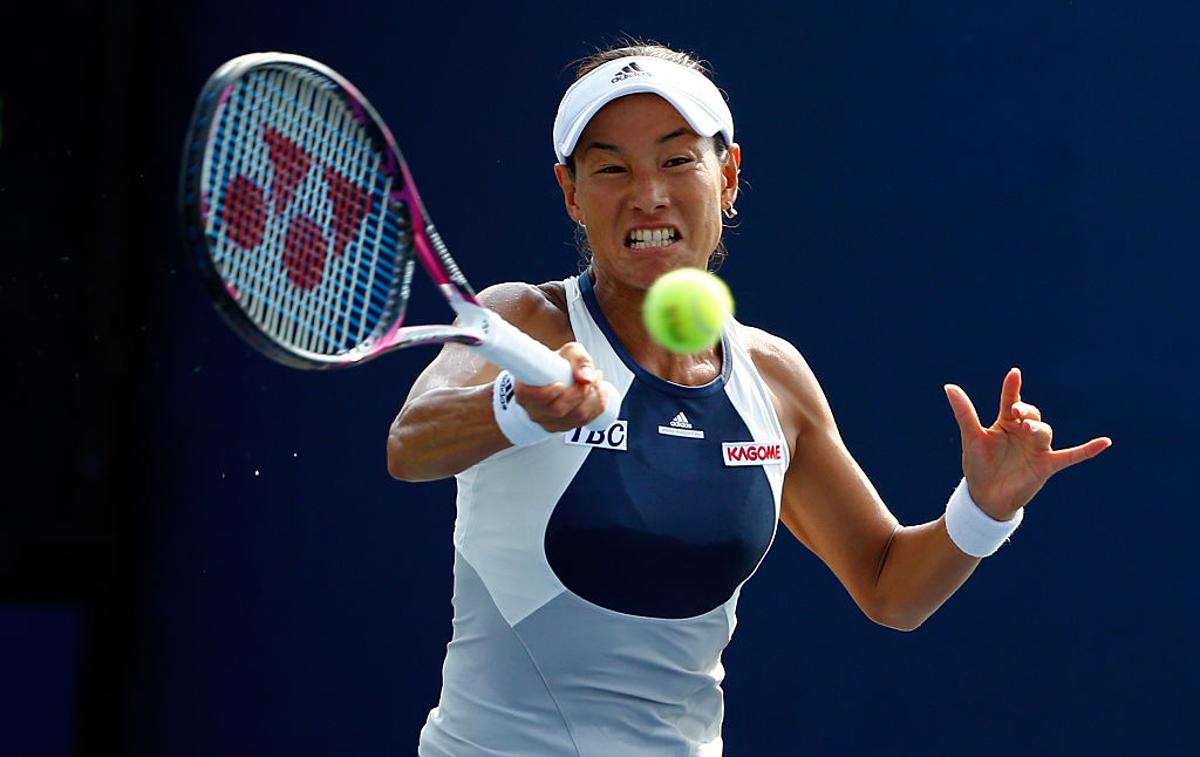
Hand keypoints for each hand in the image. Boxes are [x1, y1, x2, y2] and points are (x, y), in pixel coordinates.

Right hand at [514, 341, 608, 431]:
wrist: (558, 377)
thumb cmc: (558, 365)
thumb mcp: (568, 353)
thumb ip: (579, 359)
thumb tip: (587, 377)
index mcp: (525, 391)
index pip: (529, 398)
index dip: (545, 394)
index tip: (560, 384)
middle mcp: (534, 411)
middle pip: (559, 410)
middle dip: (580, 392)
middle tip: (590, 377)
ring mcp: (549, 422)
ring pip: (576, 417)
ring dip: (593, 398)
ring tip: (595, 381)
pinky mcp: (563, 427)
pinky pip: (584, 422)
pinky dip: (597, 407)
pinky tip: (599, 393)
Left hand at [944, 367, 1110, 519]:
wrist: (984, 497)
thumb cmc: (978, 465)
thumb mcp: (971, 437)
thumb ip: (964, 412)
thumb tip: (949, 386)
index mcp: (1005, 423)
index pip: (1011, 401)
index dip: (1012, 388)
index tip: (1014, 374)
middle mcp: (1023, 433)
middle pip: (1032, 414)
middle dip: (1027, 412)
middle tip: (1017, 414)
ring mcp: (1037, 449)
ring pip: (1045, 431)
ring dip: (1039, 428)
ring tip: (1028, 428)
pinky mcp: (1047, 465)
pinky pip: (1072, 456)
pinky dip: (1087, 450)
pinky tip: (1105, 442)